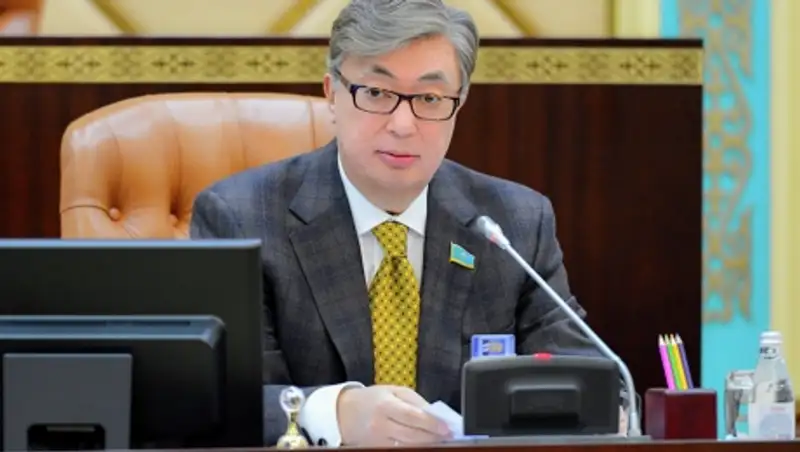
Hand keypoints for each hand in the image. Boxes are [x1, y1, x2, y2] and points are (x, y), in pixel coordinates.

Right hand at [337, 385, 452, 445]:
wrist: (345, 412)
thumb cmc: (373, 399)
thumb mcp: (393, 391)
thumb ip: (415, 401)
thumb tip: (435, 414)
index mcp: (385, 405)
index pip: (413, 417)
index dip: (432, 424)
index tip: (447, 428)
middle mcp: (380, 425)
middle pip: (412, 436)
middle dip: (433, 437)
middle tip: (448, 435)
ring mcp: (378, 440)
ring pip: (407, 446)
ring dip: (425, 443)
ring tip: (437, 439)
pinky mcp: (377, 448)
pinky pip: (399, 449)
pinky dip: (413, 446)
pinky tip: (422, 443)